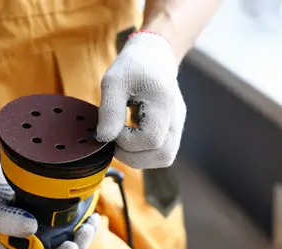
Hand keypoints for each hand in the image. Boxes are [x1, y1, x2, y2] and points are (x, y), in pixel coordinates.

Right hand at [0, 155, 99, 248]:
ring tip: (93, 221)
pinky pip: (63, 230)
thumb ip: (8, 221)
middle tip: (87, 229)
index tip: (70, 246)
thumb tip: (32, 228)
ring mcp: (34, 237)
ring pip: (63, 245)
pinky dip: (77, 224)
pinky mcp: (43, 223)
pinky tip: (88, 213)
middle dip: (76, 247)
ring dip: (81, 237)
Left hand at [96, 31, 185, 168]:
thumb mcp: (113, 82)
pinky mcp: (172, 131)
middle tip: (114, 140)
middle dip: (132, 155)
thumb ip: (110, 111)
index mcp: (164, 103)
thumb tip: (104, 139)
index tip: (112, 128)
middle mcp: (176, 118)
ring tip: (122, 141)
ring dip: (139, 158)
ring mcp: (177, 126)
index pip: (151, 139)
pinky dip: (144, 154)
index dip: (127, 141)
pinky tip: (130, 140)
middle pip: (162, 155)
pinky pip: (162, 153)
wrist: (153, 57)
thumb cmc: (132, 67)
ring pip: (164, 158)